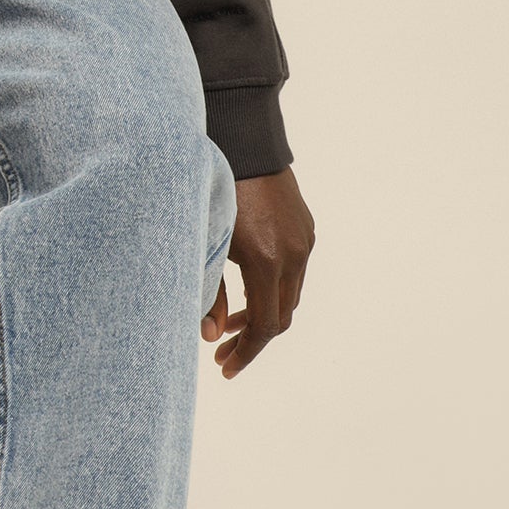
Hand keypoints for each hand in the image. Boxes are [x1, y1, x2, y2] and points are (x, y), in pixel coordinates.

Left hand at [202, 166, 314, 377]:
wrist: (242, 139)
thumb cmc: (210, 188)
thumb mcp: (203, 240)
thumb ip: (207, 291)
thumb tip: (210, 337)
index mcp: (266, 259)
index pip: (266, 326)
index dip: (246, 352)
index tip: (225, 368)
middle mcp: (294, 253)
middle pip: (282, 316)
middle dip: (253, 339)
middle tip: (222, 352)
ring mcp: (303, 239)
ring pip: (290, 294)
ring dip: (264, 313)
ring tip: (230, 324)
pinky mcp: (305, 227)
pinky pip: (295, 270)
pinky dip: (274, 288)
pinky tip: (249, 288)